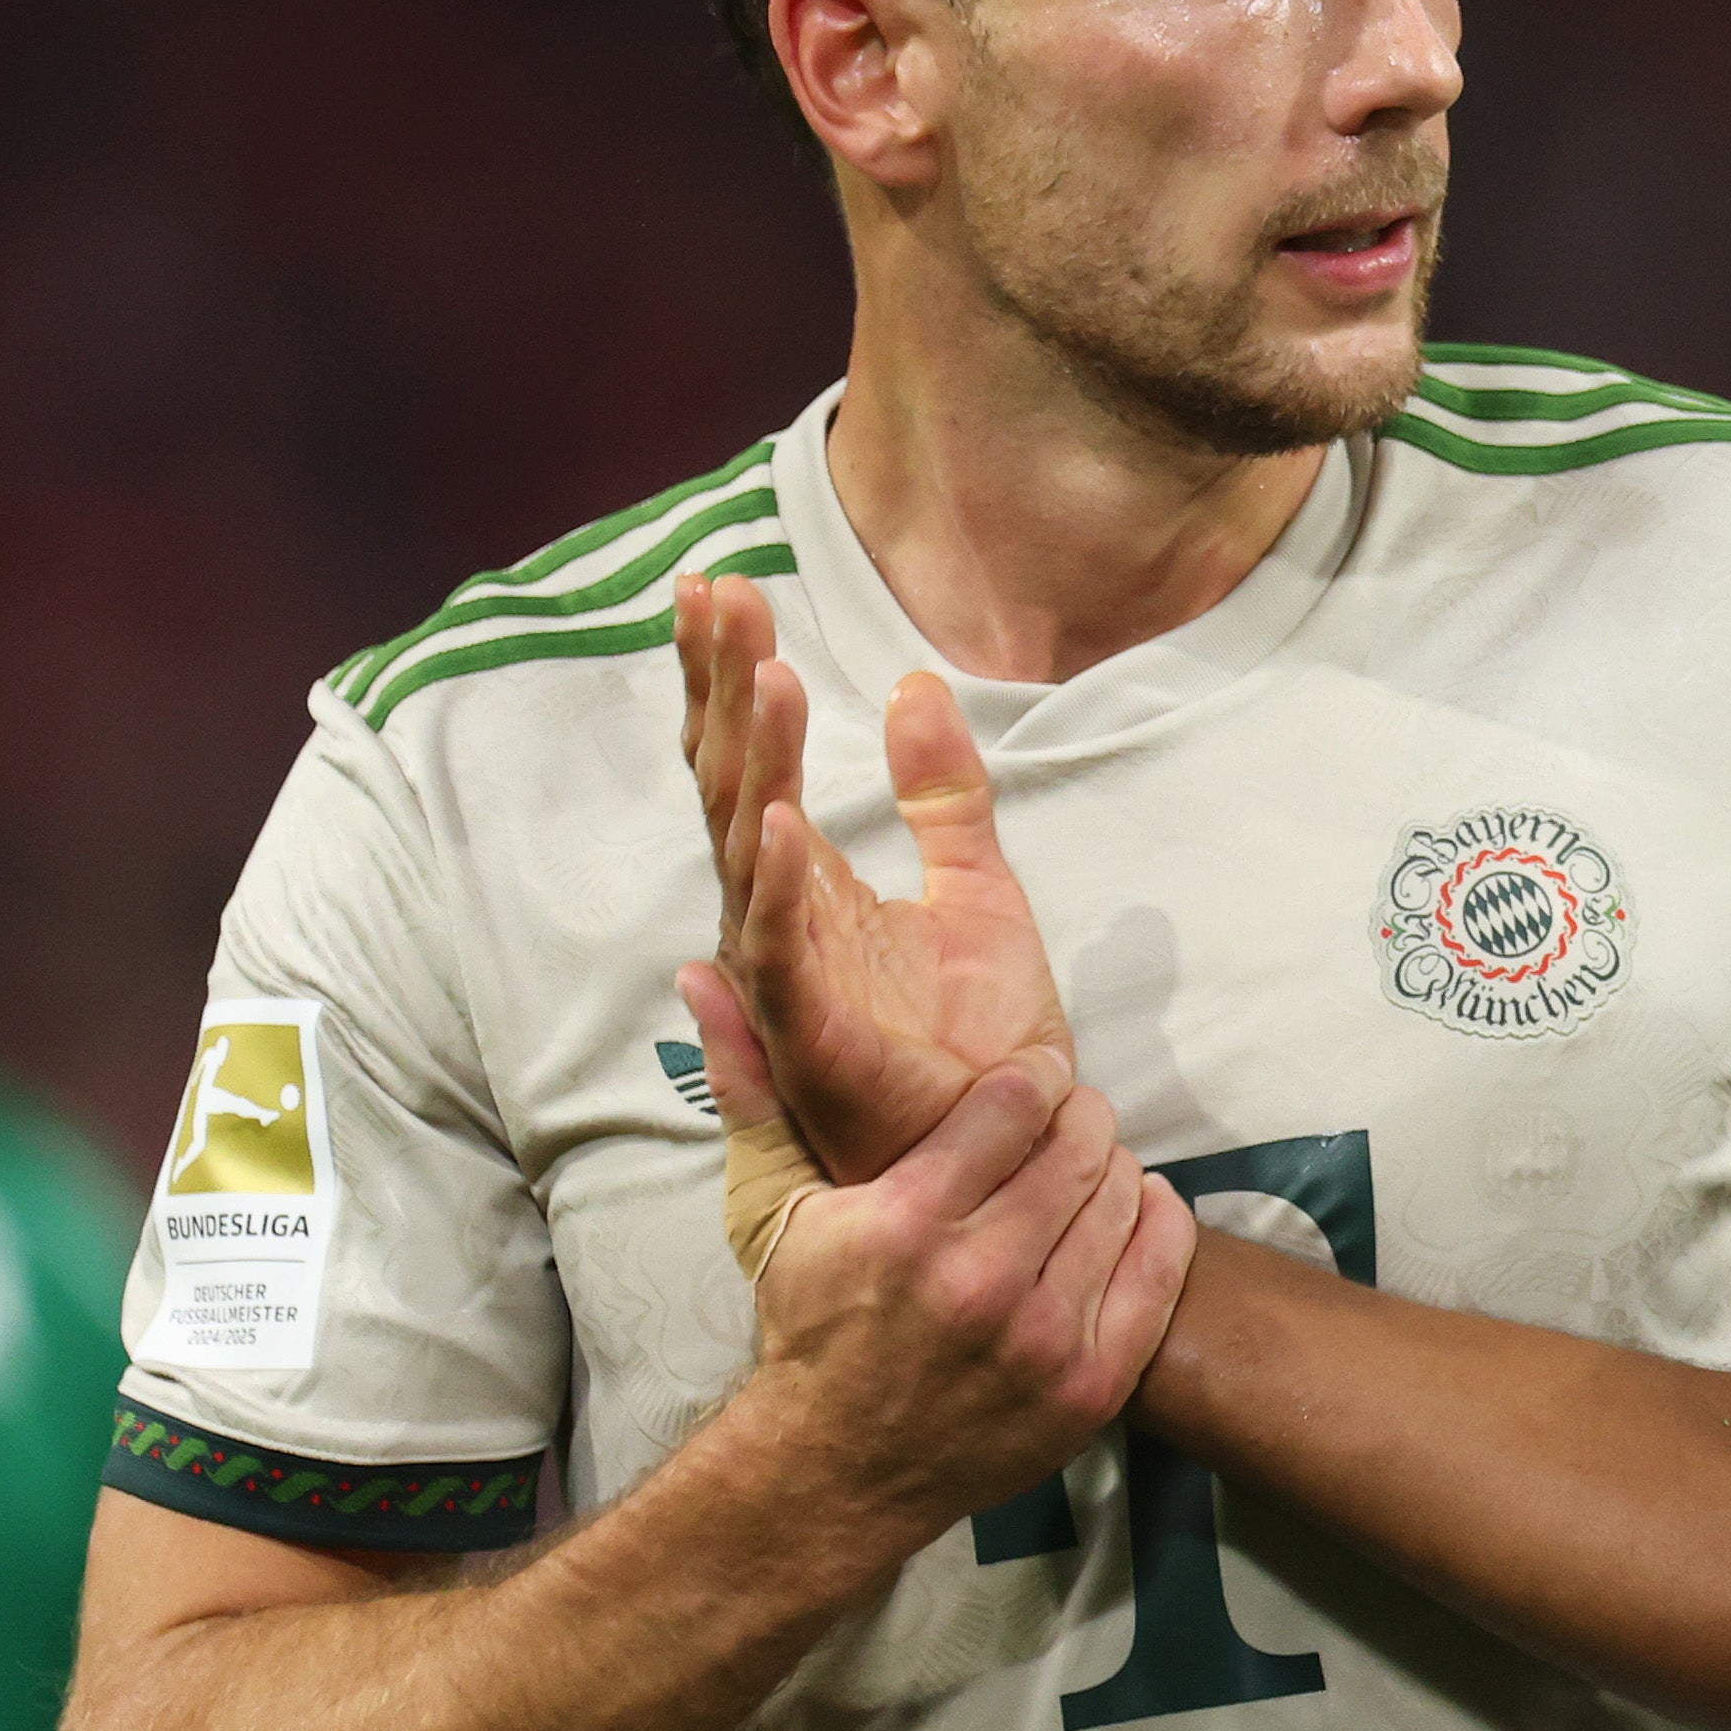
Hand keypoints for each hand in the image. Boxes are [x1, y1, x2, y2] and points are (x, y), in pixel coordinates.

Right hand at [676, 576, 1076, 1181]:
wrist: (1019, 1145)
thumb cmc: (982, 1043)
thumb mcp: (980, 889)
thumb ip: (945, 794)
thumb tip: (912, 684)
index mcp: (806, 892)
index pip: (751, 762)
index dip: (731, 676)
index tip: (722, 586)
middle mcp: (777, 928)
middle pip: (728, 784)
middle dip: (716, 688)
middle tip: (711, 591)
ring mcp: (786, 980)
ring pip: (745, 849)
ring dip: (748, 759)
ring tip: (758, 669)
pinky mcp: (813, 1036)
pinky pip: (779, 949)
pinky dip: (775, 880)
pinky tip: (777, 815)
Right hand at [692, 960, 1191, 1523]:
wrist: (838, 1468)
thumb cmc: (809, 1325)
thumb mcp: (773, 1208)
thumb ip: (754, 1088)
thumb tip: (704, 971)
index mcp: (906, 1224)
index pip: (1016, 1101)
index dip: (1029, 1081)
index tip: (1025, 1088)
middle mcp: (979, 1279)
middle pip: (1081, 1143)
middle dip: (1075, 1119)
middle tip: (1062, 1124)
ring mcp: (1042, 1336)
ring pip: (1122, 1195)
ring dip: (1109, 1170)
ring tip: (1079, 1174)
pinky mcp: (1091, 1382)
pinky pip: (1161, 1264)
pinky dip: (1153, 1223)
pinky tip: (1122, 1214)